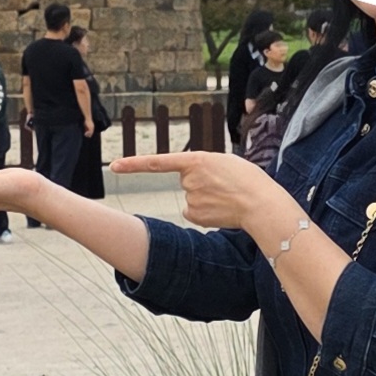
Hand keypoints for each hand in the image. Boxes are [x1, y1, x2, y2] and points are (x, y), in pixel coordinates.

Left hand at [109, 150, 298, 241]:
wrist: (261, 203)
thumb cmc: (249, 180)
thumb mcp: (225, 162)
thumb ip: (203, 168)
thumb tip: (188, 190)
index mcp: (196, 160)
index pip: (157, 162)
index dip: (133, 164)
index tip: (113, 166)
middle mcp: (188, 179)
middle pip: (187, 181)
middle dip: (203, 183)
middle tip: (226, 184)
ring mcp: (190, 198)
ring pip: (192, 198)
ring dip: (207, 198)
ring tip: (228, 196)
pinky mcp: (194, 215)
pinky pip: (194, 212)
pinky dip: (207, 212)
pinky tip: (223, 210)